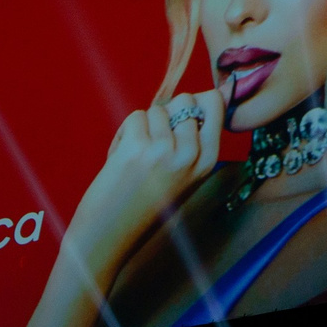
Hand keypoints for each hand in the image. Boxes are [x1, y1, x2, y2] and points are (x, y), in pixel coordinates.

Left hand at [19, 89, 223, 326]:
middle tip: (155, 144)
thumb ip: (193, 139)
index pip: (213, 103)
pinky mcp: (138, 147)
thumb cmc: (145, 203)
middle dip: (166, 114)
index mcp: (208, 160)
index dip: (195, 102)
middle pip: (184, 100)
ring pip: (155, 110)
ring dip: (141, 127)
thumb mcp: (183, 175)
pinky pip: (134, 118)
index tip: (179, 122)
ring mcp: (165, 150)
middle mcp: (191, 154)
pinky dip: (124, 134)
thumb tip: (208, 94)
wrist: (112, 233)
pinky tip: (122, 158)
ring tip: (136, 156)